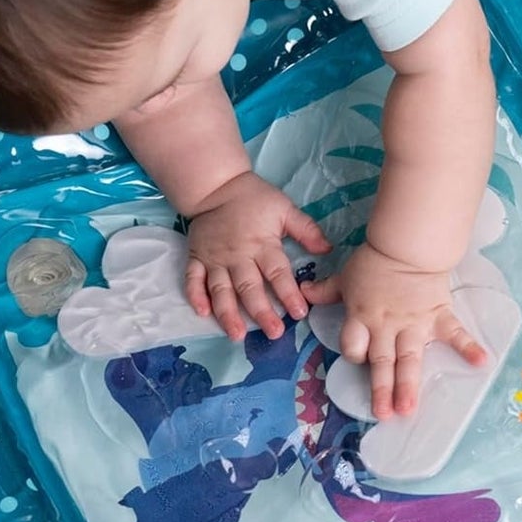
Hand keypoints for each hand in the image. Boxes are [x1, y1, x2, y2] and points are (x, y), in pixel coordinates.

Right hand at [185, 172, 332, 340]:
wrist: (216, 186)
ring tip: (237, 335)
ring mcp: (215, 259)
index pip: (278, 273)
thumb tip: (327, 249)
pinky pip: (193, 279)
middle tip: (273, 333)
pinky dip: (196, 296)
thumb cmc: (254, 198)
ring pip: (221, 290)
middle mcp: (238, 256)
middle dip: (262, 312)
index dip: (289, 293)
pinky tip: (203, 314)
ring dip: (228, 313)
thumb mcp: (284, 208)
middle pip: (249, 288)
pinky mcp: (197, 258)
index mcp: (262, 245)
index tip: (300, 312)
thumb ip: (305, 229)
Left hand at [301, 242, 487, 418]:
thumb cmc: (375, 261)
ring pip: (410, 359)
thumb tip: (304, 294)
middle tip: (384, 416)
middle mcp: (386, 327)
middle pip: (382, 362)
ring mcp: (414, 325)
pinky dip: (469, 347)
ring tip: (410, 410)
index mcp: (362, 318)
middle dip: (382, 390)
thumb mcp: (346, 276)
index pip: (353, 346)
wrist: (407, 244)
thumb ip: (326, 290)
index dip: (354, 354)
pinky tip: (482, 362)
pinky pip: (455, 334)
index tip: (359, 361)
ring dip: (410, 385)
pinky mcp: (438, 316)